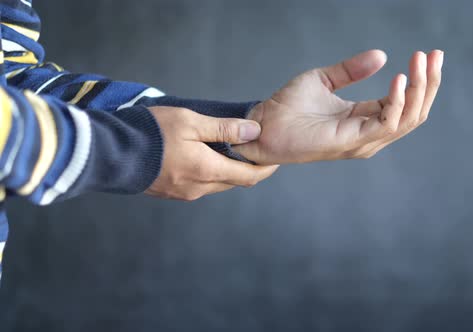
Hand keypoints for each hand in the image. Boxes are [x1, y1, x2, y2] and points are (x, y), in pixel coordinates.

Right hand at [145, 106, 278, 200]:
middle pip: (234, 182)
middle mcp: (199, 188)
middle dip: (249, 170)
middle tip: (257, 154)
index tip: (275, 159)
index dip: (265, 169)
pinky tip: (206, 159)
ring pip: (217, 185)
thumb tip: (254, 132)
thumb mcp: (190, 122)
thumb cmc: (149, 133)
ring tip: (232, 153)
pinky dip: (210, 174)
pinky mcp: (170, 193)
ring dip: (228, 172)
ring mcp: (183, 193)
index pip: (248, 176)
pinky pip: (200, 186)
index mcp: (207, 170)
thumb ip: (224, 129)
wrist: (109, 153)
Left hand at [233, 49, 443, 163]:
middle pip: (415, 111)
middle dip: (429, 83)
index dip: (422, 79)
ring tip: (421, 61)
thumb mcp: (324, 80)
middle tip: (434, 55)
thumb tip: (382, 55)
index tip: (431, 54)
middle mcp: (370, 132)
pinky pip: (387, 123)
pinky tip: (398, 79)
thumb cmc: (288, 107)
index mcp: (365, 118)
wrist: (263, 124)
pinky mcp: (353, 142)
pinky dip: (397, 101)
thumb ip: (352, 70)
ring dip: (419, 88)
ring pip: (408, 118)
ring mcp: (364, 140)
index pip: (406, 102)